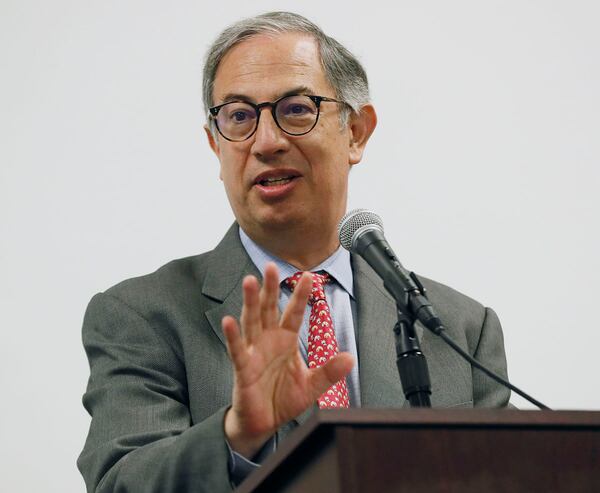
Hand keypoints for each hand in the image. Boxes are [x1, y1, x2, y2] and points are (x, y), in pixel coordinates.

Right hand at [222, 262, 353, 457]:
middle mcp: (269, 341)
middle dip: (271, 288)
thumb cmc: (283, 400)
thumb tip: (351, 358)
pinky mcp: (242, 368)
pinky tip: (229, 320)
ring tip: (250, 281)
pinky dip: (232, 335)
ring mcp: (254, 352)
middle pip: (269, 309)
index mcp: (286, 341)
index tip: (310, 276)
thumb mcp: (312, 385)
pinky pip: (237, 349)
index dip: (301, 296)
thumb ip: (329, 371)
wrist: (263, 424)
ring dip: (250, 302)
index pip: (294, 313)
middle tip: (272, 266)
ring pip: (251, 322)